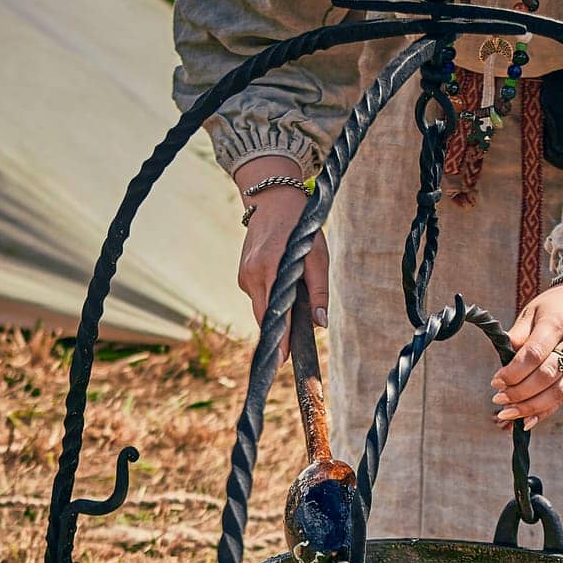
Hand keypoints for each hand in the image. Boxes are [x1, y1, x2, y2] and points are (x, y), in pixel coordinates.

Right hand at [235, 156, 328, 358]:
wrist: (272, 200)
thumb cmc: (301, 227)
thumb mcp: (318, 256)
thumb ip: (319, 290)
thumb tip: (321, 323)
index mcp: (271, 270)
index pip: (277, 315)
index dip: (280, 340)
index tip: (281, 362)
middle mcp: (252, 275)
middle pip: (265, 318)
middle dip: (278, 334)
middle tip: (288, 354)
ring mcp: (244, 276)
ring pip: (261, 309)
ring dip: (276, 315)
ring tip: (291, 308)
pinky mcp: (242, 275)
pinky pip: (257, 297)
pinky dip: (270, 300)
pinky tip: (280, 288)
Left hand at [492, 280, 562, 430]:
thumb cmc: (552, 308)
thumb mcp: (532, 311)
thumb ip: (518, 335)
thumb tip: (504, 362)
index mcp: (558, 324)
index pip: (534, 354)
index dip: (513, 372)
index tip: (495, 381)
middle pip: (546, 376)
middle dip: (519, 392)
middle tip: (498, 399)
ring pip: (557, 392)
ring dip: (530, 407)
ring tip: (507, 412)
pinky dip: (544, 412)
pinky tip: (525, 421)